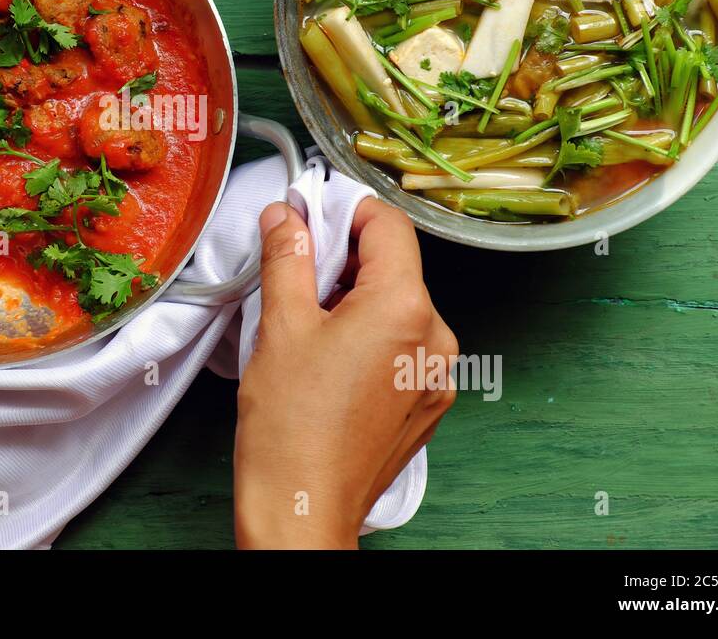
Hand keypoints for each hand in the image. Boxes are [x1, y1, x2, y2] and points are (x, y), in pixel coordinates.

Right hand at [234, 197, 458, 548]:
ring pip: (398, 308)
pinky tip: (329, 362)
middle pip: (394, 267)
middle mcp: (435, 338)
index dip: (345, 210)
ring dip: (356, 302)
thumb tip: (288, 215)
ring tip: (308, 330)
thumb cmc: (291, 427)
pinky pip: (404, 348)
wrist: (302, 508)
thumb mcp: (281, 325)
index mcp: (404, 307)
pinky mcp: (427, 404)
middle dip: (345, 261)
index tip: (310, 215)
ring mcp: (437, 376)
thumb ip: (289, 256)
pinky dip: (370, 339)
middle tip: (295, 276)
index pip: (388, 225)